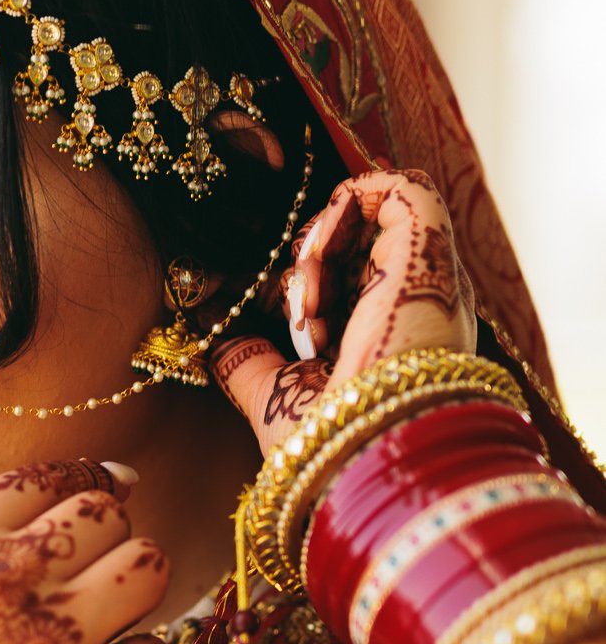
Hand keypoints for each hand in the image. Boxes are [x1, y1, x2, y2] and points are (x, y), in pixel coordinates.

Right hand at [0, 460, 170, 643]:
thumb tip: (112, 481)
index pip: (51, 476)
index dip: (83, 487)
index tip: (88, 510)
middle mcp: (8, 577)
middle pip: (107, 514)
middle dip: (107, 543)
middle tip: (88, 580)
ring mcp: (55, 639)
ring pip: (147, 565)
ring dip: (135, 589)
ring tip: (108, 618)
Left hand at [210, 167, 478, 451]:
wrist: (362, 453)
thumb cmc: (327, 444)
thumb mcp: (275, 395)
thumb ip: (246, 359)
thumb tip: (212, 326)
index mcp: (395, 338)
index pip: (356, 279)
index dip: (312, 282)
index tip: (287, 322)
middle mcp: (420, 303)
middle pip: (364, 245)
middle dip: (312, 261)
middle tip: (295, 308)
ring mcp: (430, 275)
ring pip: (377, 214)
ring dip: (321, 240)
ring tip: (305, 297)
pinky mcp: (430, 248)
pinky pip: (398, 190)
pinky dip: (344, 207)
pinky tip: (313, 255)